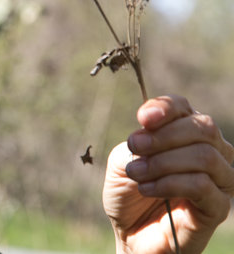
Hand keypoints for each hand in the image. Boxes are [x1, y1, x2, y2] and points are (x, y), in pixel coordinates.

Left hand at [103, 95, 233, 252]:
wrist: (130, 234)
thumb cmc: (128, 193)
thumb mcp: (123, 160)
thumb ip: (138, 141)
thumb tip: (151, 127)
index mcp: (185, 134)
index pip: (184, 107)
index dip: (165, 108)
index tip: (142, 118)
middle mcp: (210, 151)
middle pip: (202, 127)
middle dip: (163, 136)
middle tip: (135, 148)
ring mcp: (219, 179)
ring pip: (205, 155)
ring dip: (163, 162)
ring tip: (137, 174)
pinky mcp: (218, 206)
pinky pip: (203, 185)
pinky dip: (170, 183)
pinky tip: (148, 189)